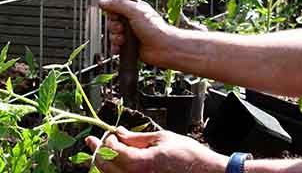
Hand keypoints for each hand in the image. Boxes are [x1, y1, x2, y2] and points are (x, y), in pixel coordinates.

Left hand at [85, 127, 227, 172]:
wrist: (206, 172)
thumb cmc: (188, 155)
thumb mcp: (162, 138)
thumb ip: (137, 138)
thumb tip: (119, 132)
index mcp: (141, 163)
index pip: (111, 150)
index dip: (107, 140)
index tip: (110, 133)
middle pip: (105, 166)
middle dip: (98, 152)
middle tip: (95, 142)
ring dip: (103, 163)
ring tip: (99, 152)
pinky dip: (115, 172)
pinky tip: (114, 163)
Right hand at [99, 0, 178, 65]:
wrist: (163, 47)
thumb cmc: (154, 28)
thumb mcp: (135, 11)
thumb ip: (118, 5)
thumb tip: (102, 2)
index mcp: (134, 10)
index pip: (115, 8)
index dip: (113, 12)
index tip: (115, 15)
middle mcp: (131, 21)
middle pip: (112, 22)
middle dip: (114, 26)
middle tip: (121, 28)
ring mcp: (130, 35)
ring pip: (113, 35)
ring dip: (115, 37)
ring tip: (123, 39)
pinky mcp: (129, 47)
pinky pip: (116, 46)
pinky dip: (116, 48)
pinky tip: (120, 48)